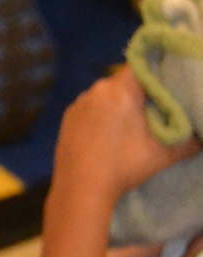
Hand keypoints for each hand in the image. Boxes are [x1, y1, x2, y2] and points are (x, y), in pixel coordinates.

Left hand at [52, 69, 196, 209]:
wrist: (80, 189)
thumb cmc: (123, 165)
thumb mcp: (163, 154)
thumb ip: (188, 141)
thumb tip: (201, 137)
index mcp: (120, 90)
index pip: (142, 67)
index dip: (156, 74)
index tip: (166, 87)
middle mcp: (96, 89)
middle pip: (123, 82)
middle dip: (138, 94)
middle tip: (152, 111)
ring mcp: (78, 103)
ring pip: (105, 96)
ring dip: (117, 105)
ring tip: (127, 127)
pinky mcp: (66, 118)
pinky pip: (89, 109)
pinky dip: (99, 116)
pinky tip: (105, 135)